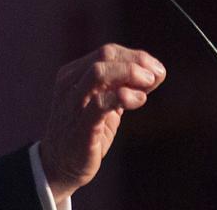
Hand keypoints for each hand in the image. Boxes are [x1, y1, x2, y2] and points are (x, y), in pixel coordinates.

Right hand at [39, 43, 165, 201]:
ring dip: (129, 73)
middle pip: (104, 55)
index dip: (136, 56)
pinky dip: (123, 97)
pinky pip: (99, 103)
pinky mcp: (80, 126)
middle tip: (156, 75)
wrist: (60, 165)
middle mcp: (70, 83)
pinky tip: (139, 99)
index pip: (108, 52)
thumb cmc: (86, 131)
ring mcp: (73, 103)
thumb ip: (124, 87)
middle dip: (136, 62)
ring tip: (148, 83)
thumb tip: (156, 73)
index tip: (157, 70)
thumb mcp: (105, 104)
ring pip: (98, 73)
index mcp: (74, 74)